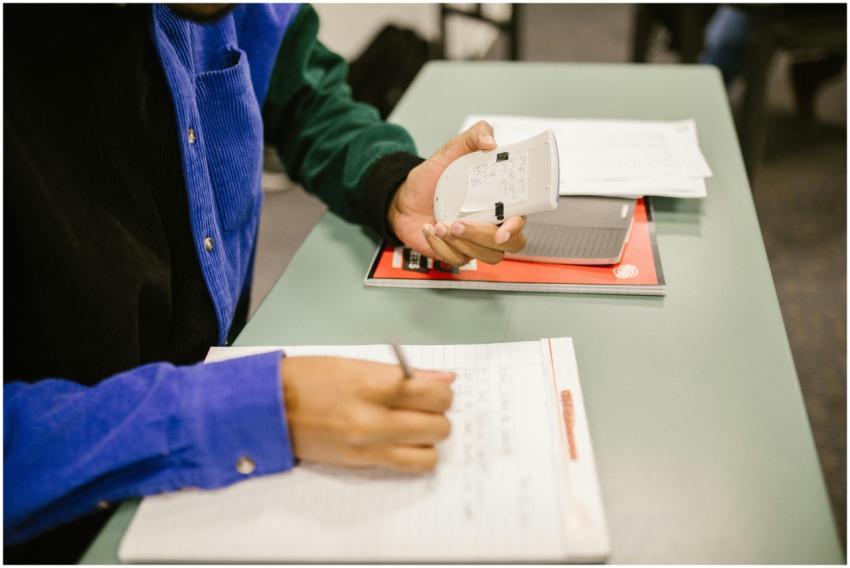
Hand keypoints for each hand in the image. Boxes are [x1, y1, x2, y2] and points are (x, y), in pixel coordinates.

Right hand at [280, 356, 453, 472]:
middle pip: (438, 424)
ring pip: (431, 451)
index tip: (433, 389)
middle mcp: (372, 419)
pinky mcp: (362, 464)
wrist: (269, 408)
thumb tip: (446, 379)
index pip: (433, 394)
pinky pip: (410, 467)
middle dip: (438, 414)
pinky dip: (417, 456)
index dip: (442, 391)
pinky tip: (404, 442)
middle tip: (422, 406)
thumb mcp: (356, 364)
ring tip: (413, 425)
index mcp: (371, 385)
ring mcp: (368, 446)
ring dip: (429, 438)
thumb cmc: (310, 377)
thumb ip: (405, 374)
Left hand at [387, 120, 527, 265]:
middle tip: (459, 224)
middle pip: (510, 245)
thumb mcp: (449, 152)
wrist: (404, 200)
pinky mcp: (458, 253)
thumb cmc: (431, 179)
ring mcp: (476, 241)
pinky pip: (458, 259)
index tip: (503, 229)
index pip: (521, 218)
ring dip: (461, 243)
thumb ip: (471, 138)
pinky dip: (441, 245)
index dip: (517, 226)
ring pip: (486, 255)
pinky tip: (430, 229)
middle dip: (484, 238)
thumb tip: (490, 140)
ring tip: (440, 224)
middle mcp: (492, 223)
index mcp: (499, 200)